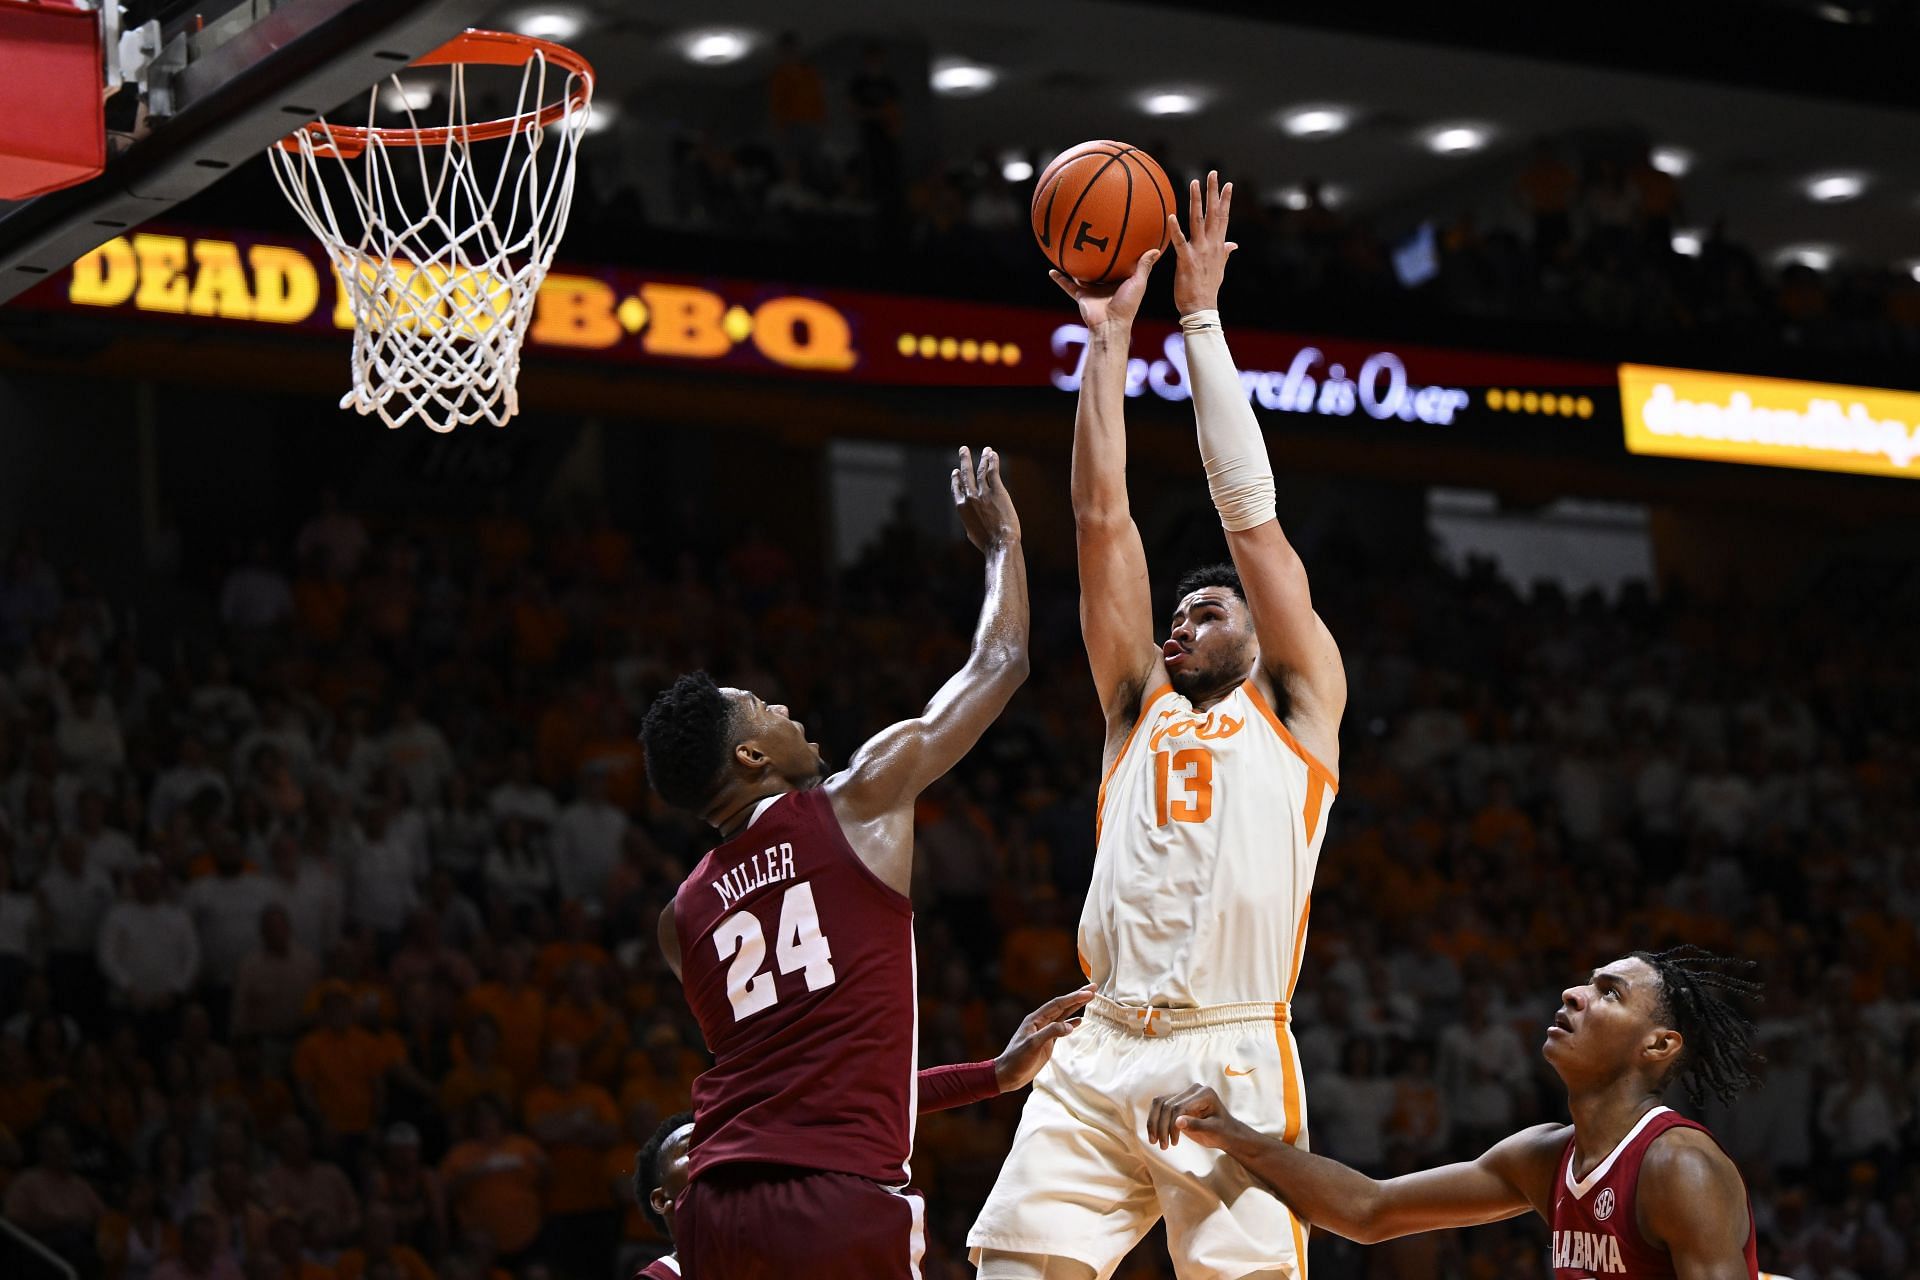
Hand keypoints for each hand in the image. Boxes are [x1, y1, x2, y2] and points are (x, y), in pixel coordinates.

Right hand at [952, 446, 1020, 551]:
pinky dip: (992, 461)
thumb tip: (971, 527)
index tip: (955, 471)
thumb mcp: (972, 533)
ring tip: (986, 450)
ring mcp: (983, 493)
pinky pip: (993, 472)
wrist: (999, 543)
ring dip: (983, 458)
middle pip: (966, 474)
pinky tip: (993, 455)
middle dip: (964, 460)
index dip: (956, 478)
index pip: (957, 488)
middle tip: (963, 450)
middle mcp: (970, 497)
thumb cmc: (987, 543)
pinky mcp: (997, 491)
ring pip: (981, 470)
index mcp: (961, 508)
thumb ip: (970, 524)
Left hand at [994, 984, 1095, 1091]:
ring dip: (1076, 1006)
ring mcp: (1044, 1031)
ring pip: (1063, 1015)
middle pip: (1062, 1006)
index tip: (1088, 993)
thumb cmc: (1017, 1059)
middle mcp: (1040, 1022)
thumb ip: (1051, 1033)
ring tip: (1089, 998)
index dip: (1073, 998)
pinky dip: (1072, 1022)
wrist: (1008, 1074)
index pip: (1058, 1004)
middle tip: (1093, 988)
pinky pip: (1062, 1028)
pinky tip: (1080, 1020)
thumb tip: (1071, 1025)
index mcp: (1035, 1019)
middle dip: (1077, 997)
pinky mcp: (1047, 1042)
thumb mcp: (1033, 1044)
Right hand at [1048, 246, 1161, 330]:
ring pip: (1082, 274)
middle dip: (1096, 255)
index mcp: (1120, 281)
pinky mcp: (1081, 295)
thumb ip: (1144, 266)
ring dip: (1075, 265)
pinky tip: (1051, 270)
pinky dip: (1059, 279)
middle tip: (1092, 238)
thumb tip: (1156, 249)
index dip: (1120, 253)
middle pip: (1100, 267)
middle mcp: (1105, 284)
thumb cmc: (1127, 305)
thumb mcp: (1138, 283)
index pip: (1120, 264)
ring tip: (1069, 250)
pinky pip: (1067, 285)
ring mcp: (1092, 290)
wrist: (1109, 324)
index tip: (1120, 238)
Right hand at [1147, 1084, 1242, 1149]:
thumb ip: (1196, 1125)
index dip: (1172, 1125)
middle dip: (1162, 1127)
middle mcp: (1192, 1090)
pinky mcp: (1177, 1101)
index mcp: (1204, 1093)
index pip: (1180, 1106)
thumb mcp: (1213, 1130)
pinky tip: (1155, 1135)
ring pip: (1159, 1104)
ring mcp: (1184, 1094)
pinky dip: (1154, 1121)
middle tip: (1163, 1146)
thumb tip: (1177, 1122)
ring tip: (1155, 1142)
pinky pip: (1159, 1107)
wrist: (1225, 1133)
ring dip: (1154, 1123)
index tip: (1173, 1143)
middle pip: (1167, 1105)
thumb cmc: (1223, 1132)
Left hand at [1169, 171, 1236, 316]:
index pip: (1223, 218)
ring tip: (1194, 183)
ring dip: (1196, 201)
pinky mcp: (1187, 261)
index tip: (1228, 184)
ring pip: (1198, 221)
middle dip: (1214, 192)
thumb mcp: (1220, 268)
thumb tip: (1234, 245)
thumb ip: (1225, 253)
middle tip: (1213, 173)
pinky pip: (1180, 242)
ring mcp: (1200, 252)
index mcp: (1218, 246)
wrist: (1202, 307)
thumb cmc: (1208, 289)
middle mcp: (1211, 245)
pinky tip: (1171, 216)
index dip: (1225, 201)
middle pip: (1213, 213)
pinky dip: (1176, 230)